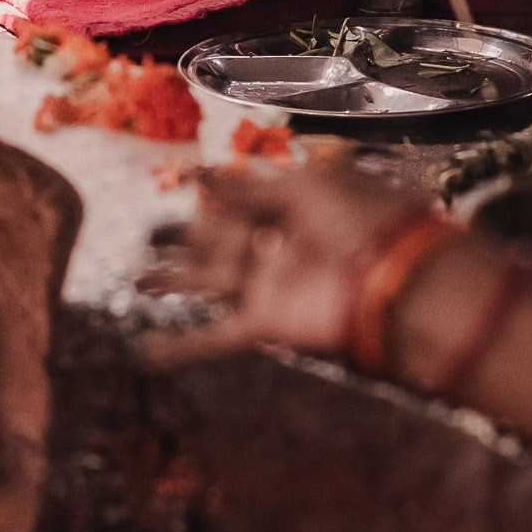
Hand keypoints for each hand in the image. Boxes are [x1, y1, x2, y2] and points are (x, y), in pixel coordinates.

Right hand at [142, 159, 460, 363]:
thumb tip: (200, 176)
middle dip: (181, 238)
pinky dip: (178, 348)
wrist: (397, 278)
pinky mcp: (264, 324)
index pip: (242, 201)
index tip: (183, 183)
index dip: (213, 194)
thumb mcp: (305, 189)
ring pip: (207, 284)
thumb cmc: (363, 220)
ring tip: (134, 279)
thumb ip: (247, 189)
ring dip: (170, 283)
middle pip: (217, 242)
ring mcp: (268, 287)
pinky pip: (213, 337)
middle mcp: (277, 247)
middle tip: (145, 233)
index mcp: (293, 209)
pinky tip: (145, 354)